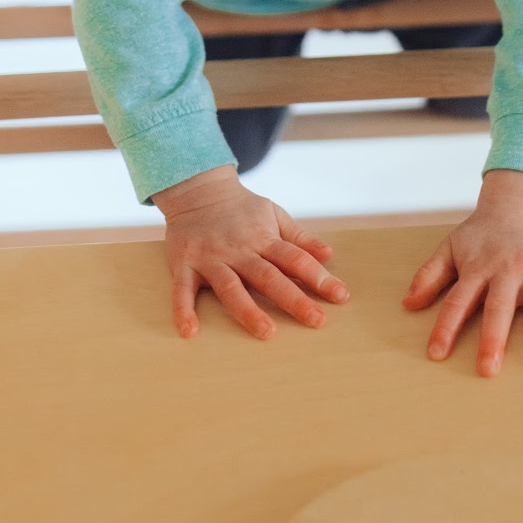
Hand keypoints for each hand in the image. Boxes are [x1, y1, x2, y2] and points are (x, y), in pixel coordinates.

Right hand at [154, 165, 348, 340]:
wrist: (197, 190)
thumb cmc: (240, 208)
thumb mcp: (274, 214)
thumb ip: (299, 238)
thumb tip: (330, 255)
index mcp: (263, 238)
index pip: (295, 259)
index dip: (319, 277)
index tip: (340, 296)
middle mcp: (239, 250)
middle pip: (269, 277)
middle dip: (294, 299)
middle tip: (317, 320)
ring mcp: (211, 259)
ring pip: (231, 288)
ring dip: (248, 310)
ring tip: (267, 332)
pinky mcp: (184, 265)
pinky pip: (182, 290)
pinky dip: (184, 310)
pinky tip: (190, 332)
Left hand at [402, 170, 522, 377]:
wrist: (517, 202)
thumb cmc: (480, 233)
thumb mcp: (450, 247)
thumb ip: (430, 275)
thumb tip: (407, 304)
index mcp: (477, 269)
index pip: (458, 301)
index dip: (445, 327)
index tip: (436, 354)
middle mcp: (506, 271)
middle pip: (498, 308)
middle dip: (493, 339)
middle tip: (488, 370)